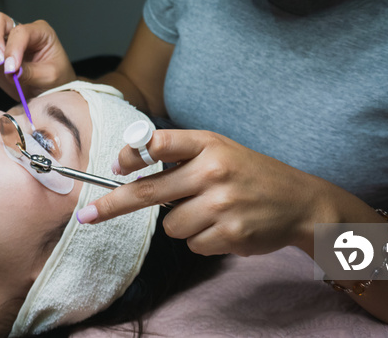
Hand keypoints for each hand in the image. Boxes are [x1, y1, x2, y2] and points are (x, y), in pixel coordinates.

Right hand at [0, 11, 75, 99]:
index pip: (20, 32)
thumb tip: (10, 70)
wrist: (51, 90)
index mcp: (40, 32)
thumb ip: (29, 73)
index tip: (10, 68)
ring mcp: (5, 39)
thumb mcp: (49, 77)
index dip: (13, 49)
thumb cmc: (56, 79)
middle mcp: (21, 31)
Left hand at [82, 129, 326, 256]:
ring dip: (184, 223)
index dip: (131, 155)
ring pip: (171, 226)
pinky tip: (226, 226)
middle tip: (87, 215)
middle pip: (148, 192)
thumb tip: (130, 169)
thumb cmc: (251, 174)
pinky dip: (204, 239)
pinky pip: (193, 244)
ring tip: (213, 212)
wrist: (300, 202)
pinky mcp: (230, 234)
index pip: (158, 143)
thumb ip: (181, 156)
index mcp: (208, 144)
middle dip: (113, 205)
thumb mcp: (220, 150)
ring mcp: (221, 205)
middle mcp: (213, 172)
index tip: (116, 166)